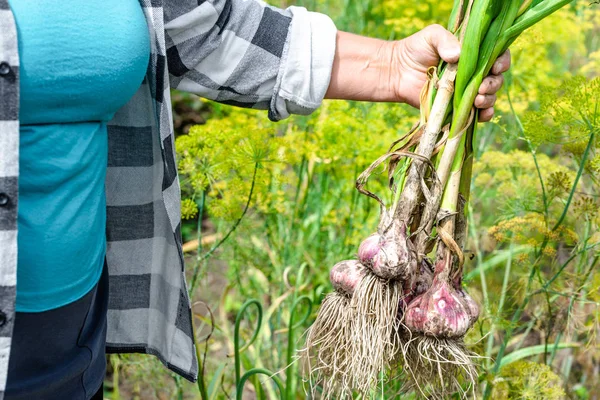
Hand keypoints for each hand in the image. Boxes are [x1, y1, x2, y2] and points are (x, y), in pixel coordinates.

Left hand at [394, 24, 510, 121]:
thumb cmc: (415, 49)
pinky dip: (483, 115)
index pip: (497, 56)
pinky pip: (476, 115)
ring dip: (488, 99)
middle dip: (493, 84)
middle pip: (496, 79)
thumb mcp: (432, 36)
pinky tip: (481, 113)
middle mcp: (474, 73)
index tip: (495, 66)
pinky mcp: (457, 108)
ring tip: (477, 99)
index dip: (502, 62)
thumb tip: (458, 55)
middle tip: (481, 87)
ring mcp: (466, 92)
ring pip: (489, 97)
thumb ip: (445, 40)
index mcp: (474, 54)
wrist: (397, 72)